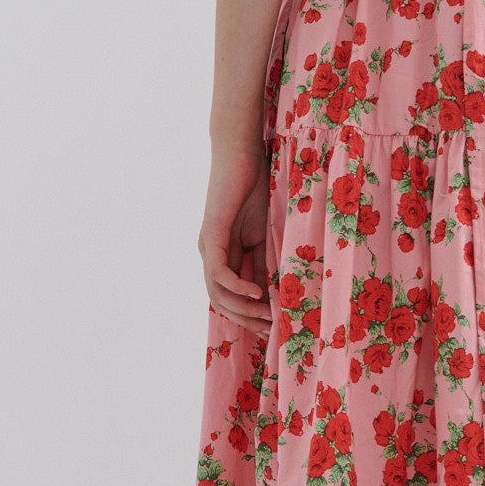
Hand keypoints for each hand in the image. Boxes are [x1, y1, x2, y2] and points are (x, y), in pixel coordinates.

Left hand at [199, 140, 272, 333]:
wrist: (242, 154)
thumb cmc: (255, 188)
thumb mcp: (265, 234)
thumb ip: (265, 262)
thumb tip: (276, 294)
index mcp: (222, 255)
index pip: (229, 297)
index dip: (249, 316)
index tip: (273, 328)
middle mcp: (210, 254)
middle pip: (220, 302)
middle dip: (247, 320)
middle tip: (272, 330)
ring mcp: (208, 245)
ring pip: (217, 293)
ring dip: (243, 309)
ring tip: (268, 317)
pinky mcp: (211, 234)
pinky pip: (218, 272)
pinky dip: (237, 287)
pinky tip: (256, 294)